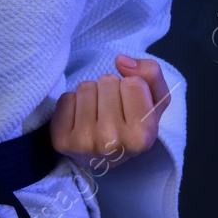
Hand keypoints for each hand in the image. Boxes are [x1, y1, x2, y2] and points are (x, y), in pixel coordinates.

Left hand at [49, 55, 171, 172]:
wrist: (105, 157)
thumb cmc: (132, 124)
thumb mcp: (154, 101)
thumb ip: (151, 74)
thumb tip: (121, 60)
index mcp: (142, 136)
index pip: (133, 82)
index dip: (131, 88)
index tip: (130, 106)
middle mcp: (113, 142)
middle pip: (108, 82)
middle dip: (110, 90)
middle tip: (112, 110)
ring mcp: (85, 143)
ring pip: (86, 87)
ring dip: (91, 95)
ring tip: (96, 114)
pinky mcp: (62, 140)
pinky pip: (66, 98)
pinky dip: (73, 104)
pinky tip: (80, 120)